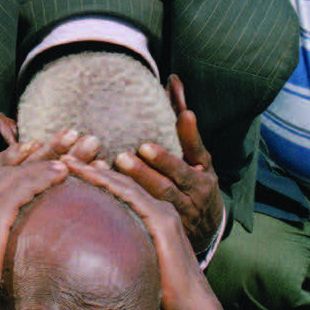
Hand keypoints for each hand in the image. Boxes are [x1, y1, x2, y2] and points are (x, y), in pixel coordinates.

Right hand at [0, 145, 71, 309]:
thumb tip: (2, 258)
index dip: (20, 162)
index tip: (40, 150)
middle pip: (7, 169)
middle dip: (41, 152)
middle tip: (67, 136)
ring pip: (16, 173)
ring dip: (49, 158)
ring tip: (75, 146)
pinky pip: (20, 188)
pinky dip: (43, 177)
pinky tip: (64, 172)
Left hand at [64, 155, 237, 309]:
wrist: (193, 306)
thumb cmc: (163, 293)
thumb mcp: (136, 265)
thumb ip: (119, 252)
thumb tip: (86, 257)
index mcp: (152, 216)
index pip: (118, 189)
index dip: (94, 177)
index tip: (68, 170)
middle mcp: (158, 209)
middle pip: (118, 181)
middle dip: (89, 168)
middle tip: (62, 156)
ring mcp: (162, 213)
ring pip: (124, 184)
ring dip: (95, 171)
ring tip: (69, 161)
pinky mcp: (163, 222)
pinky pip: (133, 197)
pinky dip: (111, 185)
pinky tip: (93, 177)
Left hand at [113, 75, 221, 253]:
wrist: (205, 230)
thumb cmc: (195, 181)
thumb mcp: (197, 154)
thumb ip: (181, 119)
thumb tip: (173, 80)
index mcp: (203, 171)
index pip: (198, 151)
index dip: (191, 134)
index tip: (185, 116)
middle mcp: (195, 192)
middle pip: (175, 177)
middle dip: (159, 162)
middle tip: (132, 149)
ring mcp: (180, 214)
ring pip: (160, 198)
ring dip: (138, 181)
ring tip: (116, 164)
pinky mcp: (162, 228)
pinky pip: (144, 216)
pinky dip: (125, 203)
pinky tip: (103, 190)